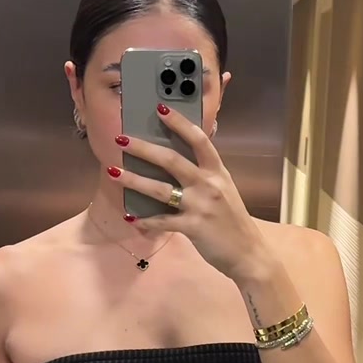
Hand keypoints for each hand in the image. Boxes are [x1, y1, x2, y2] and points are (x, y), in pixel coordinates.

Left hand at [109, 106, 266, 281]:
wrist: (249, 252)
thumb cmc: (232, 220)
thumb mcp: (224, 190)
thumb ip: (204, 176)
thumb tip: (175, 162)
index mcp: (218, 172)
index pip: (199, 140)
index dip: (179, 123)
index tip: (160, 109)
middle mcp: (209, 184)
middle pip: (172, 160)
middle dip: (144, 148)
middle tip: (122, 139)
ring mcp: (200, 206)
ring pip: (160, 190)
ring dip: (134, 180)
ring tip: (113, 172)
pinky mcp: (193, 227)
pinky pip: (162, 222)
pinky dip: (145, 221)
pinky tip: (131, 218)